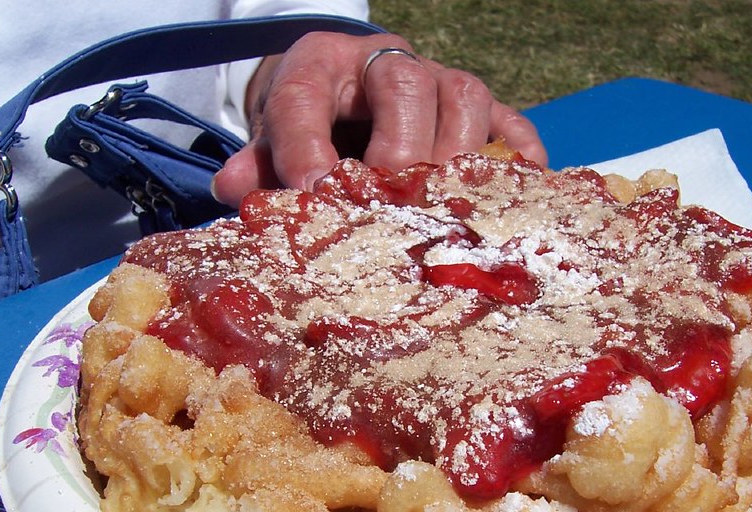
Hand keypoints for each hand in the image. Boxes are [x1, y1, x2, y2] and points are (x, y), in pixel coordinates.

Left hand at [211, 31, 547, 207]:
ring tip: (446, 208)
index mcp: (317, 66)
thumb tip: (232, 190)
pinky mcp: (481, 109)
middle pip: (403, 82)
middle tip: (392, 199)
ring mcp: (439, 81)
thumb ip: (257, 165)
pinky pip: (512, 121)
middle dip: (399, 145)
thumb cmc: (310, 127)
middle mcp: (382, 64)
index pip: (304, 95)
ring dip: (458, 153)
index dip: (306, 144)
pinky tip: (516, 193)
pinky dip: (519, 156)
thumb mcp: (271, 143)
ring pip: (465, 94)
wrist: (348, 95)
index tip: (312, 193)